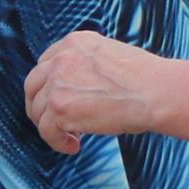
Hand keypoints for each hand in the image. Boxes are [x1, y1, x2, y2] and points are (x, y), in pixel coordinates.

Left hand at [22, 29, 163, 149]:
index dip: (49, 85)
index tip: (58, 100)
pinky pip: (46, 131)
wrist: (155, 92)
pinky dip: (57, 142)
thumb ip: (87, 65)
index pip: (46, 63)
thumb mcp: (110, 56)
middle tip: (56, 122)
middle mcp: (62, 58)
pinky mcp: (60, 108)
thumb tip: (79, 88)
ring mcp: (58, 83)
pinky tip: (75, 146)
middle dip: (41, 106)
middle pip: (33, 85)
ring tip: (72, 136)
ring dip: (52, 127)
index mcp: (75, 42)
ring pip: (38, 111)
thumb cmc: (145, 80)